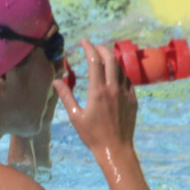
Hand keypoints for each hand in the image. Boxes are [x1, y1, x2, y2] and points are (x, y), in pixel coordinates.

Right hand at [54, 38, 137, 154]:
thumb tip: (56, 81)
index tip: (84, 41)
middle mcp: (113, 88)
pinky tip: (114, 77)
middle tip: (95, 47)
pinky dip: (119, 74)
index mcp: (98, 91)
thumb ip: (66, 97)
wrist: (116, 149)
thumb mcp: (75, 116)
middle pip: (111, 59)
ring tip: (103, 60)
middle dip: (102, 49)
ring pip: (120, 68)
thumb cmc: (92, 135)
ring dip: (111, 60)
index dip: (89, 48)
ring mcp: (125, 93)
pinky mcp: (133, 99)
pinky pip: (127, 80)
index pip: (94, 61)